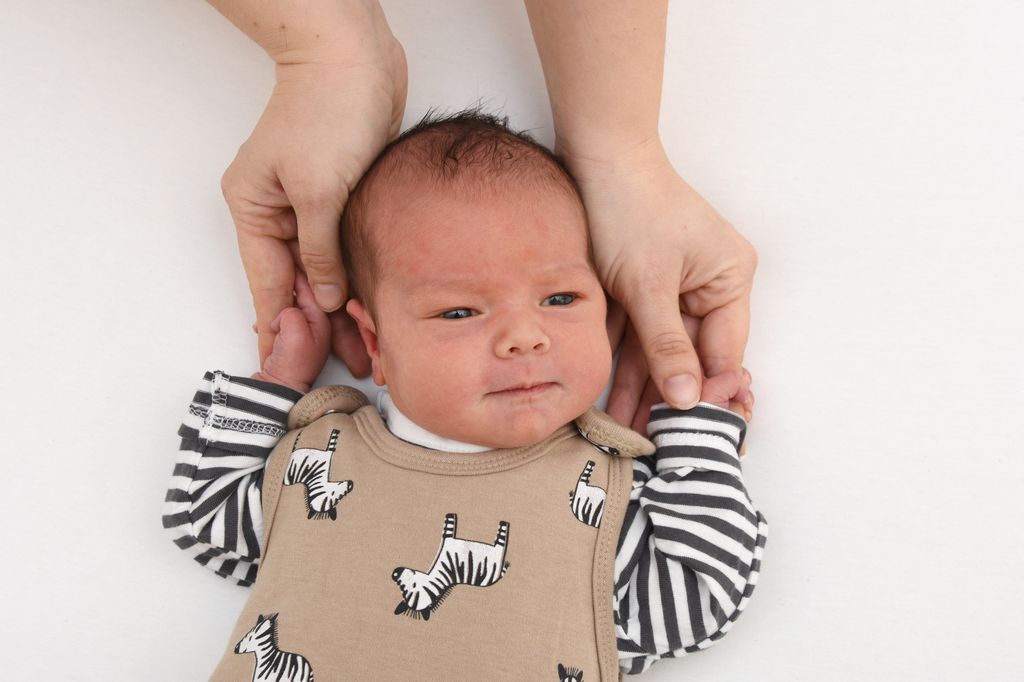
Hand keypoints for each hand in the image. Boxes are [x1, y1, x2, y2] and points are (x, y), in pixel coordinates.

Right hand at [222, 39, 406, 371]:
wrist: (356, 58)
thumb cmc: (329, 110)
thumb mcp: (320, 190)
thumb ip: (321, 250)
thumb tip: (325, 297)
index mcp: (255, 208)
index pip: (267, 282)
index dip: (278, 327)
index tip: (282, 366)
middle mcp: (277, 209)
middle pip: (295, 280)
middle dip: (319, 324)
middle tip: (347, 363)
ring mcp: (308, 202)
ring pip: (321, 267)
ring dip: (341, 304)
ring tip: (364, 344)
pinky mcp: (339, 193)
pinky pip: (341, 247)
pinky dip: (353, 274)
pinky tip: (368, 301)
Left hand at [574, 142, 756, 427]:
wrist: (592, 156)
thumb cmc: (630, 206)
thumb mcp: (649, 283)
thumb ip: (667, 344)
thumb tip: (688, 400)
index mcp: (729, 281)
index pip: (723, 353)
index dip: (705, 393)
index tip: (685, 431)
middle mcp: (706, 286)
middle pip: (689, 356)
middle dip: (666, 398)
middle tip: (652, 443)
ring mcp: (671, 287)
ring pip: (657, 350)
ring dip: (639, 387)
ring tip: (624, 431)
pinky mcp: (638, 285)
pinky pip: (634, 332)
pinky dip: (620, 359)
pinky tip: (608, 397)